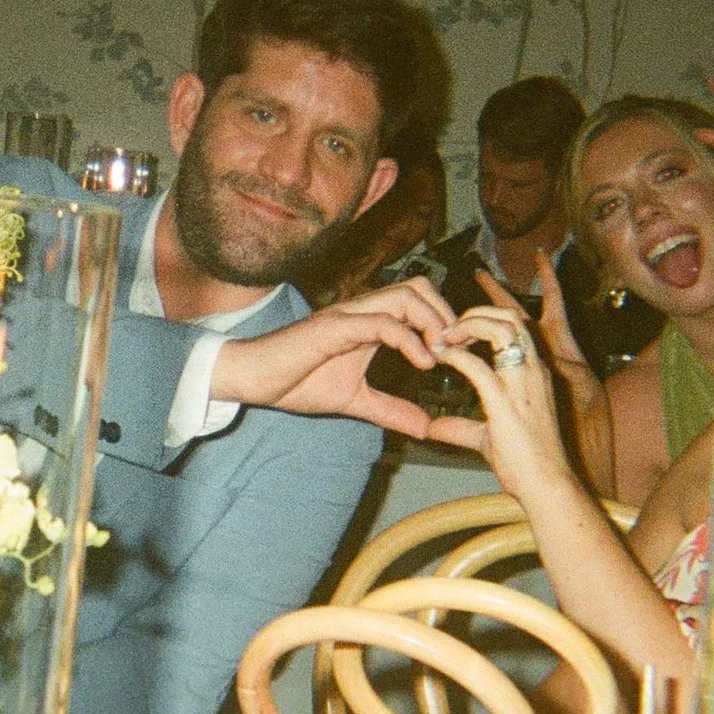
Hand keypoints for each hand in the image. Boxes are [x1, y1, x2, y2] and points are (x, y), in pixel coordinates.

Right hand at [211, 277, 455, 436]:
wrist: (253, 379)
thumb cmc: (295, 381)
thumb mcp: (354, 401)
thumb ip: (389, 409)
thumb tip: (423, 426)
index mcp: (369, 321)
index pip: (418, 301)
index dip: (445, 319)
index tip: (460, 352)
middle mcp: (362, 309)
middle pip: (419, 287)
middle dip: (446, 313)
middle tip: (458, 348)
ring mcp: (349, 315)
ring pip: (405, 296)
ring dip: (432, 321)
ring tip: (443, 353)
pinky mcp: (335, 327)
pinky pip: (381, 323)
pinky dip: (409, 339)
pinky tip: (422, 361)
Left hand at [423, 307, 574, 501]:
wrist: (545, 484)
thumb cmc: (526, 463)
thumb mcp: (487, 437)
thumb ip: (460, 427)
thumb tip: (433, 428)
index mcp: (534, 374)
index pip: (517, 326)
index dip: (487, 319)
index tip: (459, 333)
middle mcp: (533, 371)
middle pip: (511, 317)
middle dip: (478, 312)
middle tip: (450, 328)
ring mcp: (522, 383)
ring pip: (501, 328)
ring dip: (468, 324)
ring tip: (445, 336)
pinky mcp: (505, 400)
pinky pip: (476, 365)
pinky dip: (454, 355)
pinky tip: (439, 357)